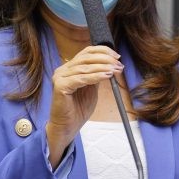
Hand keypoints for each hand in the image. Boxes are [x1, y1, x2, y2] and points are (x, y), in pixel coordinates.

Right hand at [46, 45, 122, 167]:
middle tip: (119, 64)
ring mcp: (60, 77)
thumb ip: (96, 76)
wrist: (67, 127)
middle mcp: (62, 70)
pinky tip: (106, 76)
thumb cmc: (78, 110)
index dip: (103, 51)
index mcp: (69, 68)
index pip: (86, 52)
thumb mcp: (91, 89)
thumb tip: (111, 65)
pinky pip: (81, 79)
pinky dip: (95, 76)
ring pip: (85, 67)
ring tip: (115, 70)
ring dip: (103, 67)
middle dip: (106, 59)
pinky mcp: (60, 86)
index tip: (117, 56)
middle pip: (86, 57)